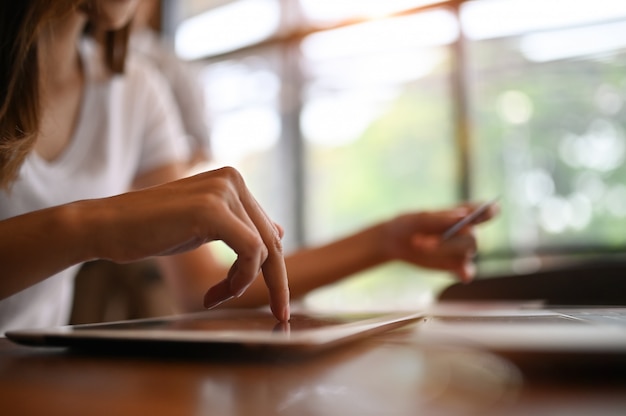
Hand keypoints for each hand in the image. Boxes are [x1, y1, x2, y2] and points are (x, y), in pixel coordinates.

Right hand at [88, 167, 289, 320]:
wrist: (105, 226)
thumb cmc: (150, 229)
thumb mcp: (204, 225)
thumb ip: (240, 226)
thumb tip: (278, 232)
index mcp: (232, 181)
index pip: (267, 230)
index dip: (274, 269)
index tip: (276, 301)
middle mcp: (232, 180)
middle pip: (271, 240)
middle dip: (275, 281)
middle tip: (277, 313)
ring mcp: (224, 191)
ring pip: (264, 249)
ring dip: (244, 282)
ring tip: (218, 296)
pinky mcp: (213, 209)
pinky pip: (251, 251)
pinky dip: (241, 278)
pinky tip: (217, 293)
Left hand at [382, 203, 497, 282]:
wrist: (395, 242)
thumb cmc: (410, 224)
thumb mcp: (419, 218)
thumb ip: (441, 218)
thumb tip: (463, 217)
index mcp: (463, 214)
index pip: (483, 212)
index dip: (489, 211)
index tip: (491, 208)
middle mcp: (468, 232)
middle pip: (472, 237)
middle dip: (448, 240)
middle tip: (420, 241)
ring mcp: (463, 250)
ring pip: (465, 252)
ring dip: (443, 250)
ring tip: (419, 245)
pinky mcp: (456, 266)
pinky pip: (467, 271)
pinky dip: (465, 273)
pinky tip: (462, 275)